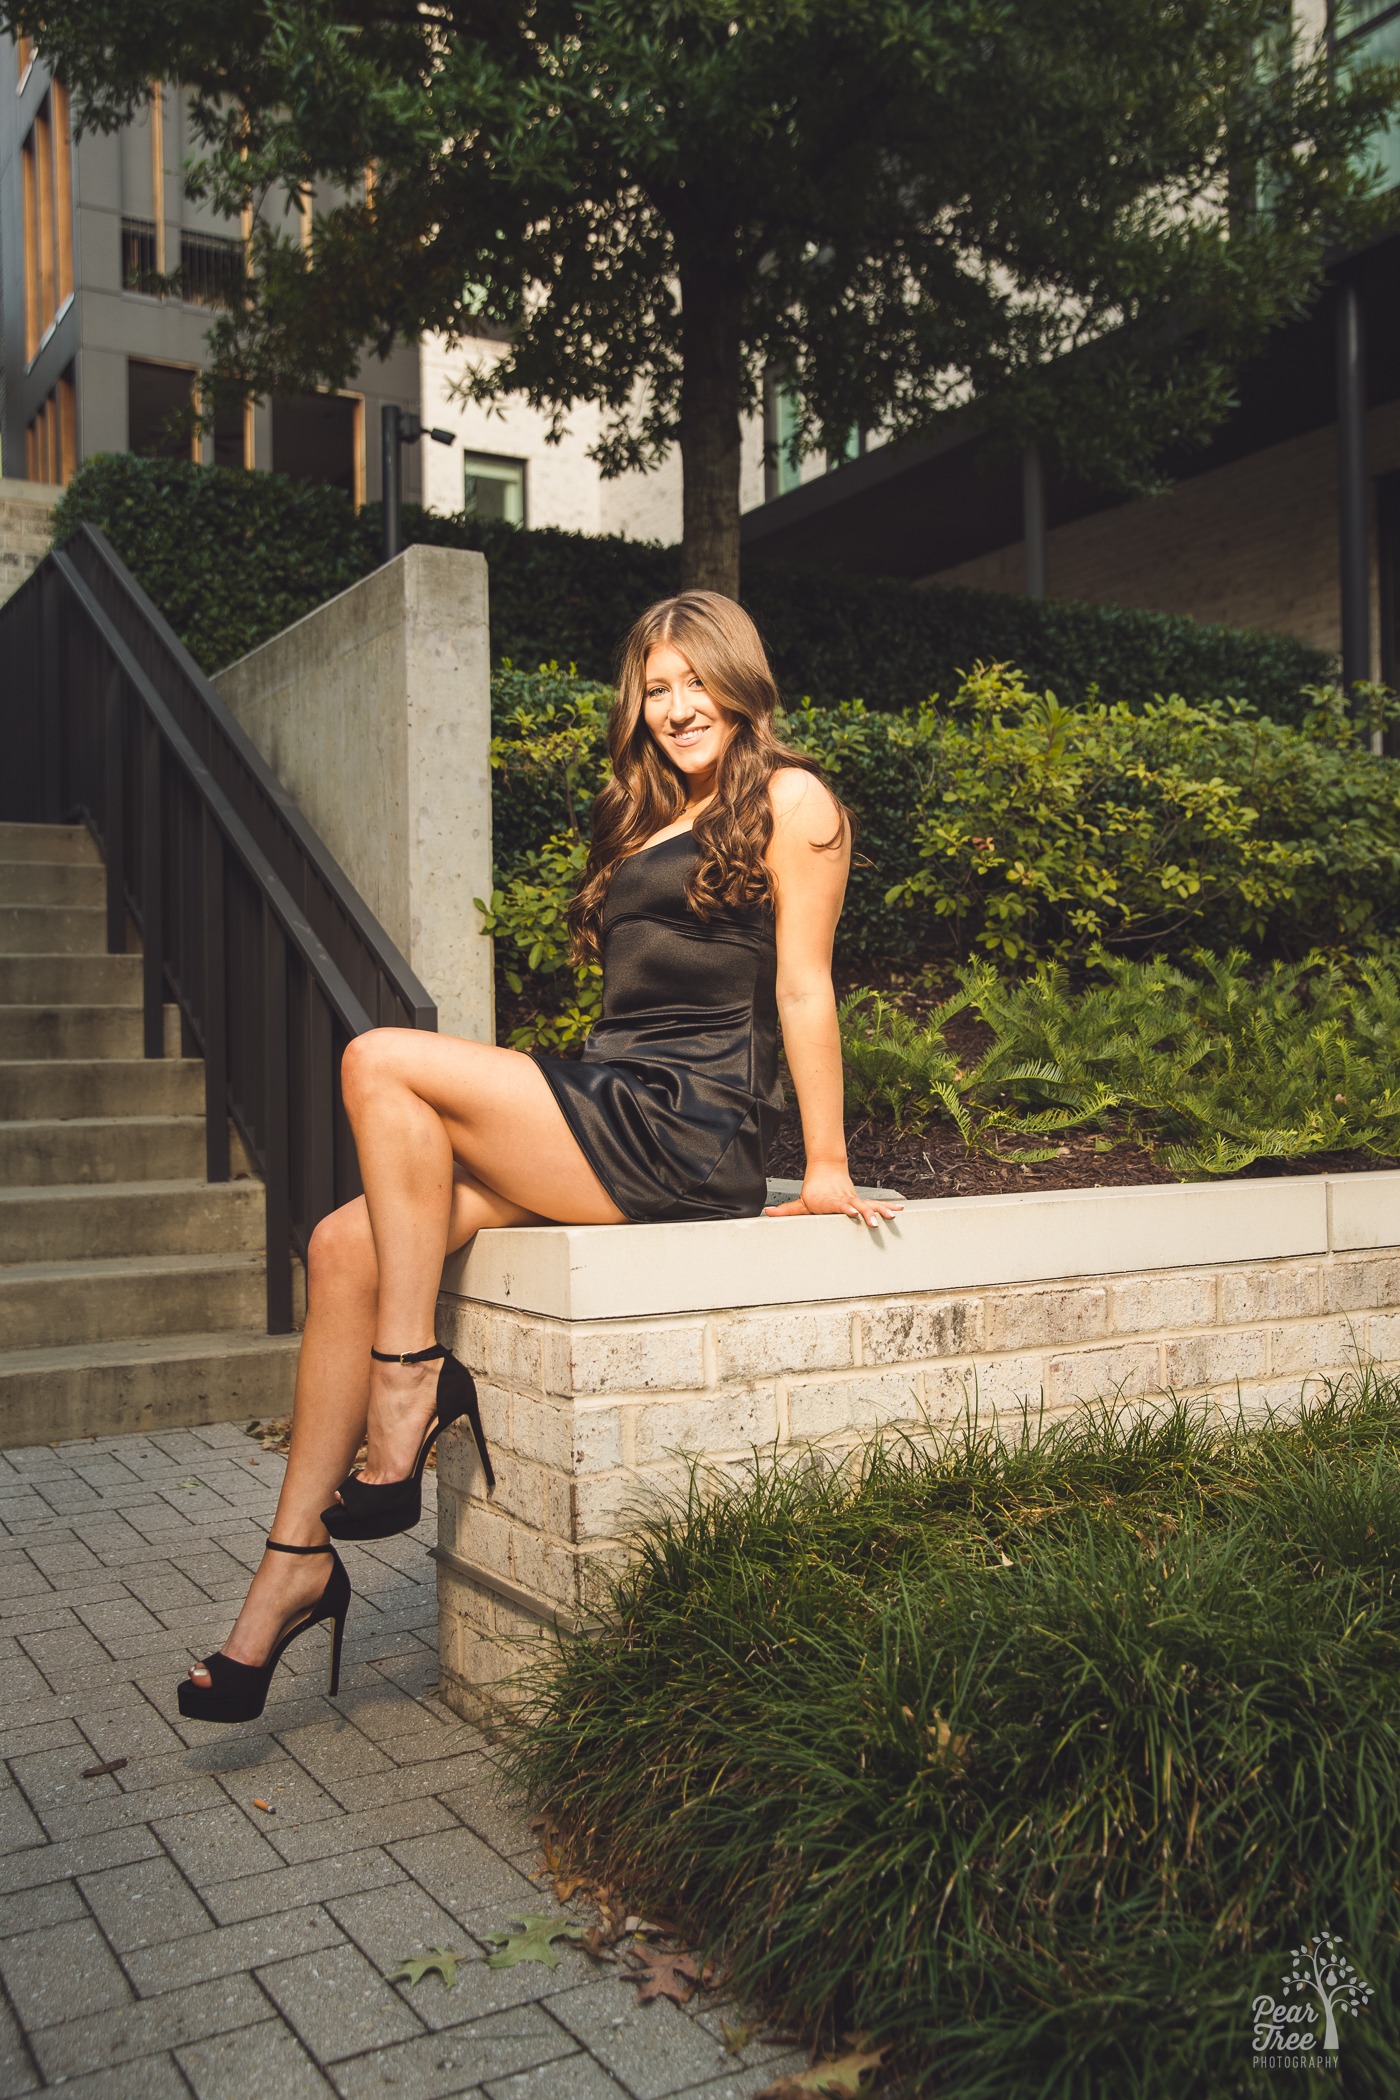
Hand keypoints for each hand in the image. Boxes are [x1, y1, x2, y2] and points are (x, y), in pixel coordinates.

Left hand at [764, 1162, 902, 1227]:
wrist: (827, 1170)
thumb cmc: (813, 1191)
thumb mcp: (800, 1202)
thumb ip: (786, 1211)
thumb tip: (767, 1214)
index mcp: (829, 1202)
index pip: (836, 1205)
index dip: (843, 1208)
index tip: (850, 1211)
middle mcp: (844, 1200)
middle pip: (855, 1206)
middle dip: (865, 1214)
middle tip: (873, 1222)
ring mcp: (854, 1200)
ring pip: (868, 1205)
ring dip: (879, 1211)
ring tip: (891, 1217)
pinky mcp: (860, 1201)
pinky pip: (875, 1205)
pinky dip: (887, 1208)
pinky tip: (898, 1211)